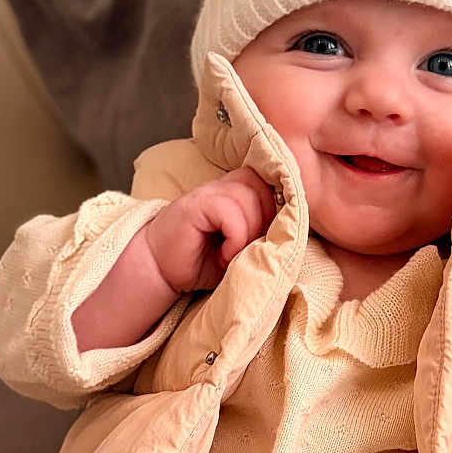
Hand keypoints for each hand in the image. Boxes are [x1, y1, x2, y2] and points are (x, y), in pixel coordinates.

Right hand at [141, 167, 275, 295]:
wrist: (160, 270)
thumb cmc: (201, 262)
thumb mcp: (241, 249)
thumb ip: (263, 234)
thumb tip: (291, 232)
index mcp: (236, 191)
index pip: (272, 182)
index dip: (278, 208)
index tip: (272, 235)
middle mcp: (224, 186)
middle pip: (266, 189)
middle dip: (267, 225)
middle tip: (249, 250)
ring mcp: (209, 192)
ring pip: (251, 200)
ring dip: (249, 235)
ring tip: (233, 255)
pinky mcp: (197, 205)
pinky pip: (232, 214)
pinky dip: (235, 240)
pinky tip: (223, 255)